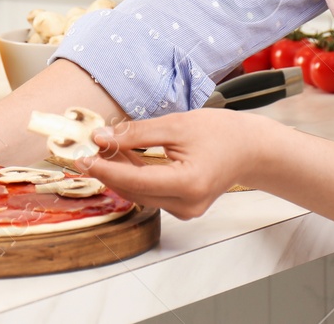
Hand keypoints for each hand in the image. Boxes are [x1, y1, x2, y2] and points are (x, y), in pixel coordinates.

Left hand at [73, 109, 266, 219]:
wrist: (250, 148)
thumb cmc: (221, 132)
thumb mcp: (177, 124)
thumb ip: (137, 133)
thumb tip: (103, 138)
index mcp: (189, 183)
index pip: (136, 180)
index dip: (106, 169)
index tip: (82, 158)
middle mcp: (187, 204)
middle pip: (134, 190)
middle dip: (108, 170)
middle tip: (87, 149)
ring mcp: (186, 210)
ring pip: (140, 193)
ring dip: (120, 173)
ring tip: (104, 147)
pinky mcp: (183, 207)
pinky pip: (151, 193)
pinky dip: (135, 176)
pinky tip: (124, 156)